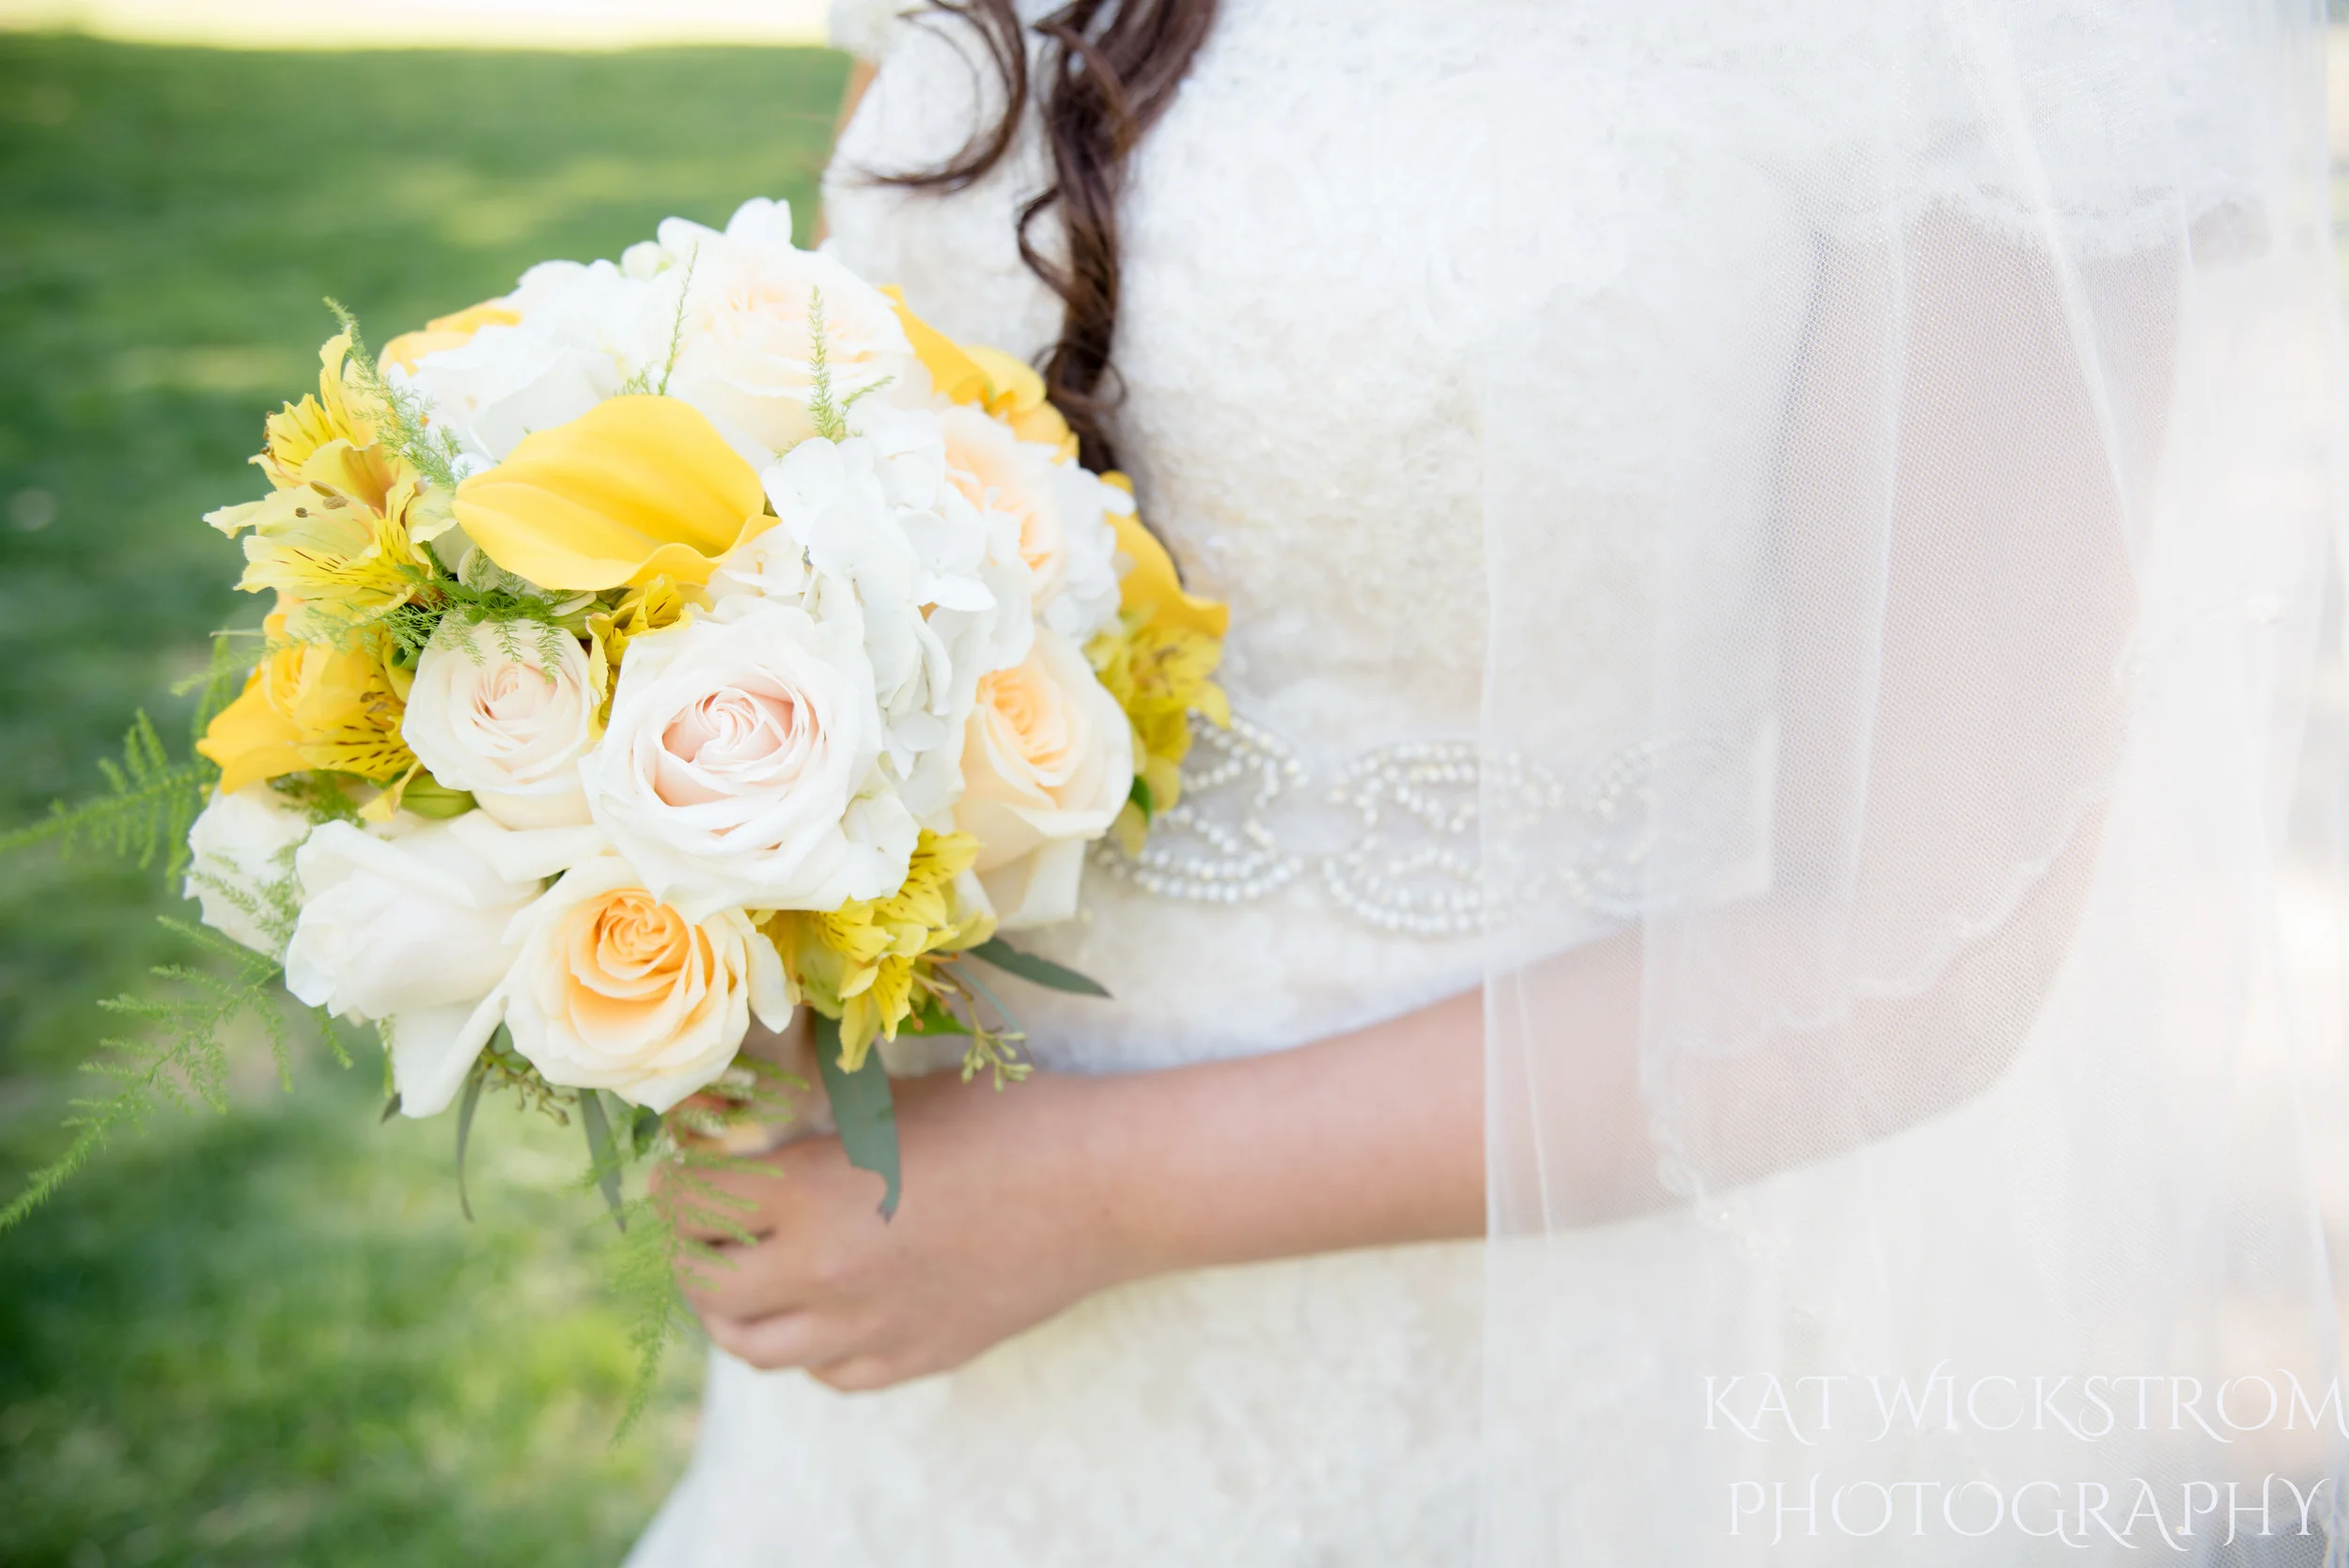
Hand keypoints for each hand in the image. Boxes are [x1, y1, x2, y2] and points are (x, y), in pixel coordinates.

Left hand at [663, 1069, 1132, 1391]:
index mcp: (809, 1192)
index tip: (681, 1167)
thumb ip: (815, 1111)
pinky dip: (809, 1344)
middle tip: (704, 1224)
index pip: (693, 1204)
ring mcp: (868, 1328)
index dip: (676, 1182)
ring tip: (746, 1276)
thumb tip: (753, 1103)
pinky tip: (826, 1307)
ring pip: (755, 1347)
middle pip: (707, 1286)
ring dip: (735, 1309)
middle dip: (692, 1250)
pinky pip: (828, 1372)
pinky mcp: (913, 1358)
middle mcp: (823, 1272)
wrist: (1104, 1185)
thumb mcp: (894, 1096)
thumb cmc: (1005, 1117)